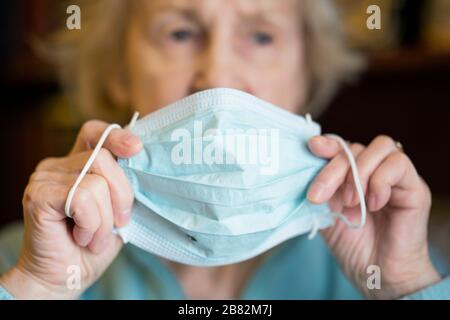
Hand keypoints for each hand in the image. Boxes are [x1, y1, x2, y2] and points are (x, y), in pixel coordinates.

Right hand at [0, 120, 141, 298]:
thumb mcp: (118, 211)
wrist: (64, 278)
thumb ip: (124, 186)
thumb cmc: (93, 246)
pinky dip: (92, 224)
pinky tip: (82, 238)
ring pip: (96, 181)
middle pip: (103, 157)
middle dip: (122, 194)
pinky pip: (82, 198)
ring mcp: (45, 178)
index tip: (137, 149)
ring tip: (95, 238)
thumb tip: (146, 164)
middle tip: (118, 223)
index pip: (96, 133)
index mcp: (78, 165)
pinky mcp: (38, 195)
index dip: (117, 136)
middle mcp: (58, 165)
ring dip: (105, 219)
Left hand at [307, 135, 440, 298]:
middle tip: (320, 195)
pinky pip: (399, 164)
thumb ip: (318, 189)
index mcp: (352, 174)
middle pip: (356, 147)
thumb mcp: (325, 213)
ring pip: (380, 147)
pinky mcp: (414, 187)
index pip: (342, 145)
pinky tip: (373, 204)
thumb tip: (302, 168)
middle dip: (333, 169)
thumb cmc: (353, 245)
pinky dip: (380, 182)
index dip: (328, 143)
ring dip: (359, 173)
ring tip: (351, 202)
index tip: (312, 147)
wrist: (376, 274)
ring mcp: (395, 177)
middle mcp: (374, 171)